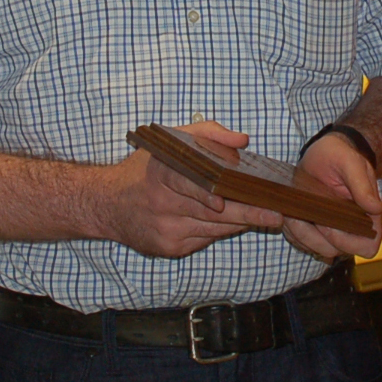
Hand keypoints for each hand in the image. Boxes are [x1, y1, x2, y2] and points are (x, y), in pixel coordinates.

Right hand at [100, 121, 284, 257]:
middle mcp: (161, 203)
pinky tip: (233, 222)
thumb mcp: (170, 141)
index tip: (226, 201)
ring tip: (266, 216)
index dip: (208, 194)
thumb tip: (242, 140)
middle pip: (210, 213)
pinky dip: (221, 230)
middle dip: (246, 214)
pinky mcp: (168, 248)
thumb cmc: (144, 168)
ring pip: (212, 229)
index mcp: (160, 172)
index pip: (188, 184)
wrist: (106, 205)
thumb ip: (208, 134)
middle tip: (274, 215)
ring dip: (239, 222)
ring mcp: (164, 229)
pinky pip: (204, 239)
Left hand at [284, 132, 381, 260]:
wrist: (322, 153)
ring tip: (291, 213)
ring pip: (315, 249)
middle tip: (301, 215)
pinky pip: (301, 241)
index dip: (349, 242)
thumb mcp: (350, 162)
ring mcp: (330, 230)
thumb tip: (376, 209)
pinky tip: (288, 213)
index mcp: (367, 216)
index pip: (368, 246)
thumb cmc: (340, 155)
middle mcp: (350, 228)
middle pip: (336, 251)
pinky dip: (292, 231)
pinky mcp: (312, 228)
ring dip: (300, 234)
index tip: (330, 223)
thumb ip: (363, 185)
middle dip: (315, 237)